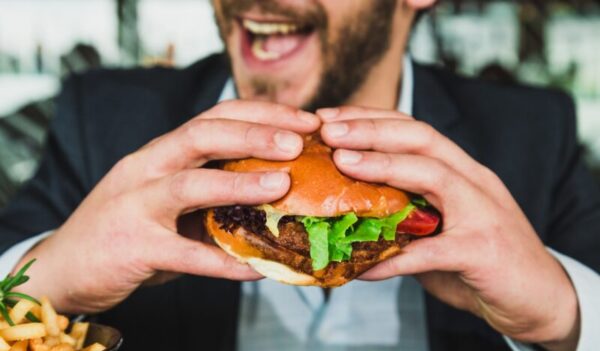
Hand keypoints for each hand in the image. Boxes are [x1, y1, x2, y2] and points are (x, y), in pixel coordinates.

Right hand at [16, 100, 320, 313]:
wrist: (63, 266)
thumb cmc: (127, 227)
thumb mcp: (166, 197)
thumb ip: (208, 189)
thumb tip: (275, 192)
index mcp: (161, 152)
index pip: (214, 117)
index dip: (261, 114)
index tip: (304, 121)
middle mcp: (146, 168)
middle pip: (202, 135)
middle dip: (254, 134)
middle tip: (299, 141)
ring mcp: (135, 205)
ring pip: (189, 185)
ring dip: (239, 183)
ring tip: (282, 185)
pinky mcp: (132, 247)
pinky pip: (185, 255)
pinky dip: (223, 262)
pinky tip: (258, 268)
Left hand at [318, 106, 578, 350]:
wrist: (539, 297)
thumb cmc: (482, 260)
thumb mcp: (441, 226)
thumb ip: (406, 215)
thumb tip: (349, 213)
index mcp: (461, 171)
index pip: (414, 129)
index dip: (370, 118)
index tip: (329, 118)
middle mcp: (474, 181)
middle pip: (421, 138)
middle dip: (371, 128)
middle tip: (327, 129)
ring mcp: (483, 212)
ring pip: (432, 173)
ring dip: (383, 164)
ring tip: (341, 162)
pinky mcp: (483, 251)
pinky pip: (431, 251)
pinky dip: (394, 257)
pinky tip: (362, 266)